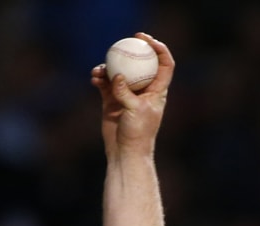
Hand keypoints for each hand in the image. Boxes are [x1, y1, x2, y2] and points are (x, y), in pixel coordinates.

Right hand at [90, 32, 174, 157]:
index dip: (159, 49)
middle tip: (122, 41)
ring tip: (99, 70)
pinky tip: (94, 78)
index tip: (146, 40)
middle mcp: (144, 89)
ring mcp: (127, 94)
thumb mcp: (135, 111)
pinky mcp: (112, 100)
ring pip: (120, 72)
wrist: (125, 150)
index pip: (165, 65)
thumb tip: (117, 75)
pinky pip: (106, 83)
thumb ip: (126, 92)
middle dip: (133, 50)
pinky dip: (100, 78)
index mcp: (158, 90)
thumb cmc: (137, 133)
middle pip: (141, 63)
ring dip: (109, 67)